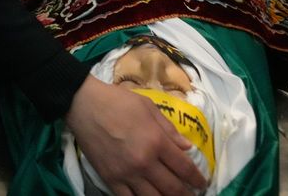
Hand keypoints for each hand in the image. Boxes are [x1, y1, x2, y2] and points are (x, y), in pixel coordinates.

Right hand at [65, 76, 206, 195]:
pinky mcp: (110, 179)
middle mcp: (144, 162)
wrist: (84, 105)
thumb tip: (187, 147)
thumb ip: (169, 129)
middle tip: (192, 195)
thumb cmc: (118, 101)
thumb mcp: (149, 107)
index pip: (184, 167)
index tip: (202, 183)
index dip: (196, 178)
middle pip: (172, 188)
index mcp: (156, 141)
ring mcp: (126, 174)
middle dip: (186, 194)